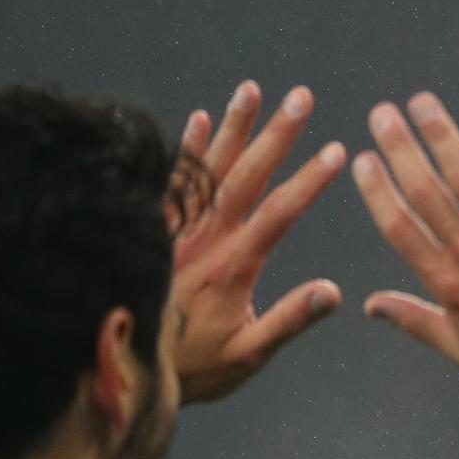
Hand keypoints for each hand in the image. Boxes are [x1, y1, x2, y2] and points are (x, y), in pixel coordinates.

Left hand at [172, 80, 345, 403]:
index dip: (308, 181)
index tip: (336, 151)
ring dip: (232, 127)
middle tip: (302, 97)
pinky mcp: (155, 231)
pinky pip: (171, 182)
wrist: (122, 368)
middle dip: (276, 134)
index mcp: (233, 267)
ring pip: (208, 169)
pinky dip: (184, 150)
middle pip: (246, 176)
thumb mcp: (249, 356)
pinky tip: (198, 119)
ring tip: (252, 89)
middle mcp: (204, 240)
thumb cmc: (194, 367)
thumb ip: (289, 320)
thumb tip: (333, 292)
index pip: (279, 214)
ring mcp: (177, 231)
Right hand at [351, 92, 458, 395]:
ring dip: (443, 136)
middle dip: (400, 148)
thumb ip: (412, 319)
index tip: (362, 158)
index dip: (377, 189)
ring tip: (423, 103)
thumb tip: (369, 304)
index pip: (399, 226)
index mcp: (446, 284)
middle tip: (383, 112)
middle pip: (426, 192)